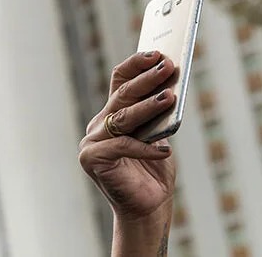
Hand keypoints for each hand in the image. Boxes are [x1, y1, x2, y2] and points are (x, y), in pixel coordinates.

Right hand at [79, 52, 176, 221]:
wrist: (147, 208)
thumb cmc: (153, 171)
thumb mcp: (158, 136)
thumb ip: (156, 116)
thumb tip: (169, 87)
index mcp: (111, 115)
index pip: (119, 81)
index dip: (135, 65)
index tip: (156, 52)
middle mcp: (98, 124)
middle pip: (122, 96)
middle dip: (147, 80)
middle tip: (168, 67)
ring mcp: (91, 142)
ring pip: (122, 118)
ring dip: (147, 106)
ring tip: (169, 97)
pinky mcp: (91, 159)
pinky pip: (122, 146)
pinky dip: (146, 148)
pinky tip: (165, 149)